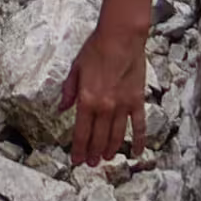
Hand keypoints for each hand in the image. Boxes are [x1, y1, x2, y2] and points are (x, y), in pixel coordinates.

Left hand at [65, 18, 151, 167]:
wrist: (121, 38)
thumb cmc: (96, 49)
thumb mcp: (76, 68)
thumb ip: (69, 91)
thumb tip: (61, 109)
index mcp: (87, 100)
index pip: (81, 132)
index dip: (78, 149)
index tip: (77, 160)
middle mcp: (104, 108)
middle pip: (98, 138)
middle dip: (93, 153)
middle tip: (91, 163)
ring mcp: (123, 106)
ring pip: (116, 136)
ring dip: (110, 150)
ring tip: (106, 159)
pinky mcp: (137, 101)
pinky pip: (138, 126)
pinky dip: (138, 141)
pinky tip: (136, 153)